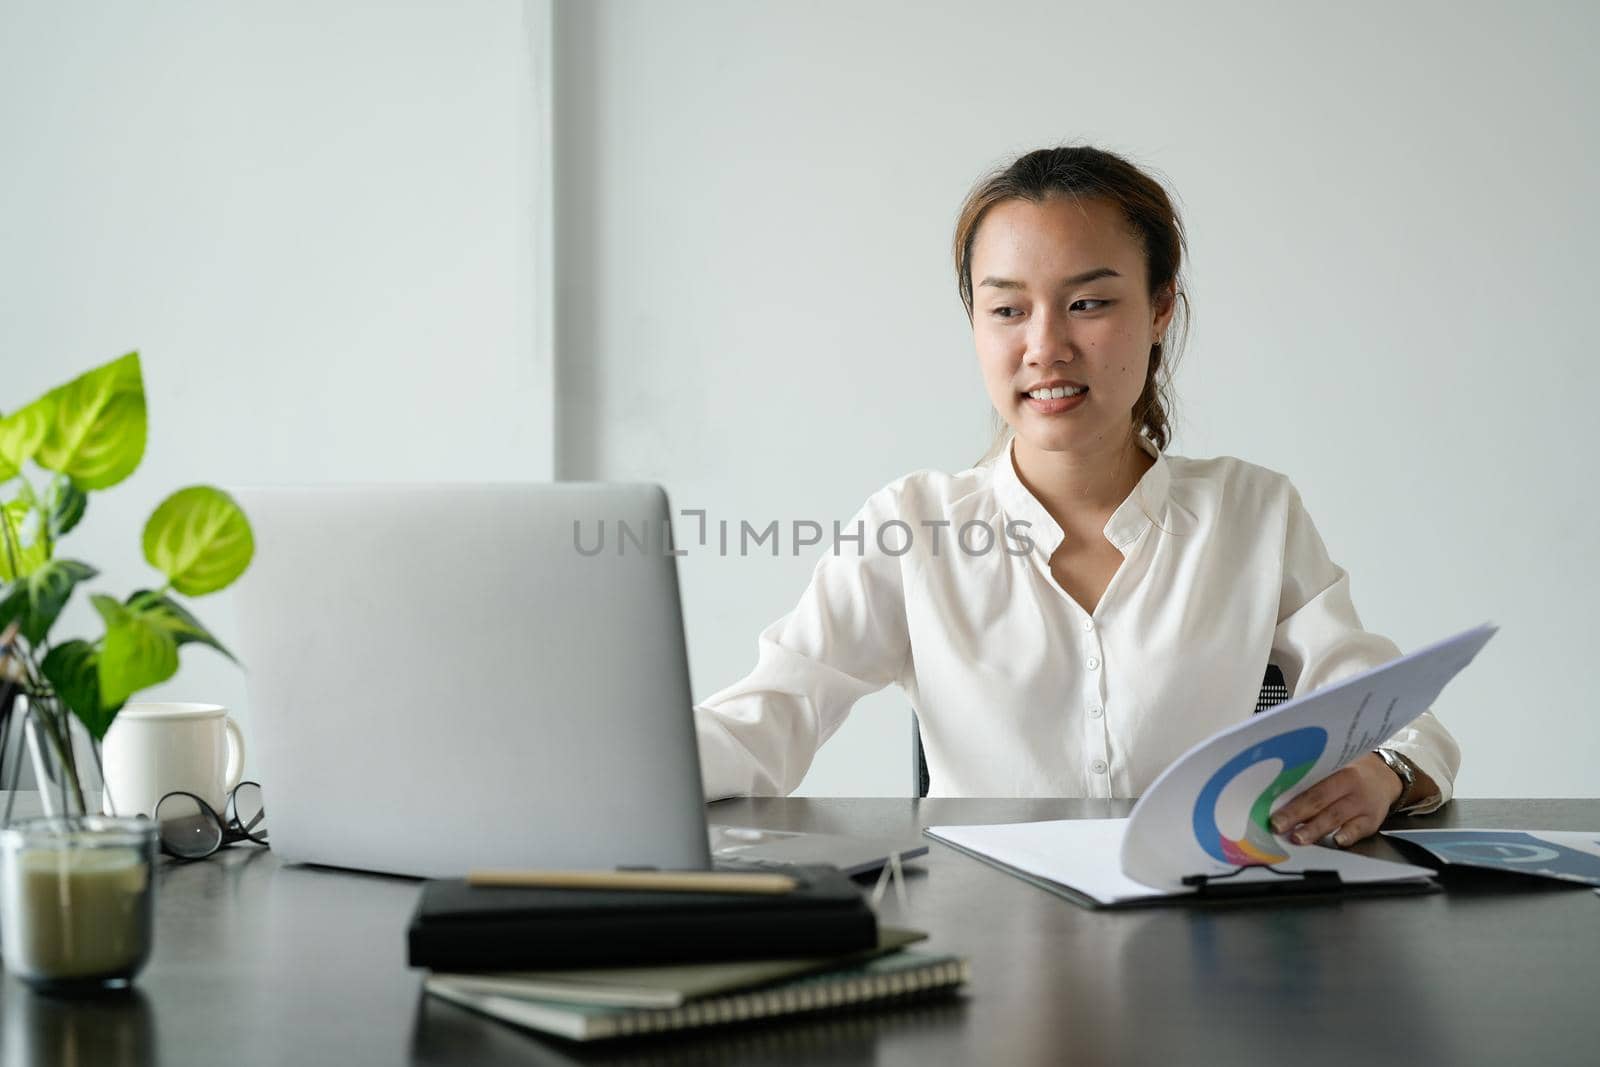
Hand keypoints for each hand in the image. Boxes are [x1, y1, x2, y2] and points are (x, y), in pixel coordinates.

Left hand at [1269, 753, 1403, 847]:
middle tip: (1278, 827)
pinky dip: (1347, 836)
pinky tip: (1336, 841)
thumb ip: (1312, 783)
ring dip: (1315, 829)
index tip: (1273, 813)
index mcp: (1338, 771)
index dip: (1291, 802)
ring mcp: (1363, 805)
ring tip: (1298, 838)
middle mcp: (1351, 787)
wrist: (1385, 776)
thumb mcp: (1334, 770)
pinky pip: (1359, 829)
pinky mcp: (1372, 821)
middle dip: (1296, 816)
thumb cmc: (1351, 774)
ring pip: (1336, 817)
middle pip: (1320, 802)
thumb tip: (1279, 801)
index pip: (1311, 788)